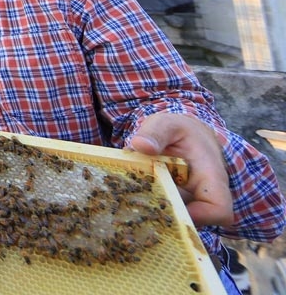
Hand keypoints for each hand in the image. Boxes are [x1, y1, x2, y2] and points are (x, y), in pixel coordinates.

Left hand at [127, 112, 233, 226]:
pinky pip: (157, 212)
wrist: (180, 136)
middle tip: (135, 202)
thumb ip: (155, 132)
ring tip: (126, 197)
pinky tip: (124, 195)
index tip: (172, 206)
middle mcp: (202, 197)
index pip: (220, 210)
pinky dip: (142, 205)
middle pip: (191, 221)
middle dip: (163, 216)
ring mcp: (186, 203)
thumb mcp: (167, 124)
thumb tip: (140, 145)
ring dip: (149, 211)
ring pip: (171, 218)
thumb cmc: (179, 130)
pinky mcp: (169, 203)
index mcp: (211, 178)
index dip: (202, 217)